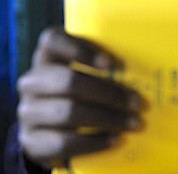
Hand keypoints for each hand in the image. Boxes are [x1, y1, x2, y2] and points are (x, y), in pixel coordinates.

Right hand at [17, 26, 142, 168]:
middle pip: (67, 81)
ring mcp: (28, 112)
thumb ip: (106, 69)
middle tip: (137, 102)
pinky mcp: (31, 141)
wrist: (51, 132)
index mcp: (48, 57)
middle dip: (107, 92)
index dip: (79, 48)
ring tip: (133, 122)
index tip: (109, 63)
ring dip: (107, 118)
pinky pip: (63, 142)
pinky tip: (115, 139)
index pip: (52, 40)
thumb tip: (145, 73)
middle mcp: (32, 81)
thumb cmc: (81, 94)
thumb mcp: (87, 76)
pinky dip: (93, 141)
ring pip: (68, 112)